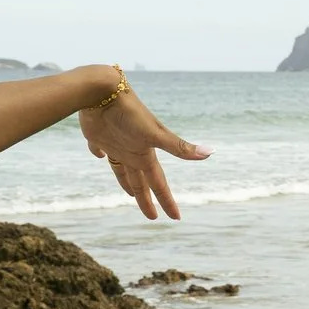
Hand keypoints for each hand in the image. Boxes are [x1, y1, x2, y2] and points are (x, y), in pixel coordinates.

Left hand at [80, 76, 208, 219]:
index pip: (158, 183)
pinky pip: (98, 149)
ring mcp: (115, 143)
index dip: (167, 201)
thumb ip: (179, 147)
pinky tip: (97, 155)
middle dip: (146, 199)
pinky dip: (98, 154)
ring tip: (130, 193)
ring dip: (126, 181)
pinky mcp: (97, 136)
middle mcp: (133, 150)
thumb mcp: (155, 134)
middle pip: (141, 181)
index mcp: (146, 153)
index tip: (175, 218)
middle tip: (153, 217)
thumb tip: (210, 153)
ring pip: (121, 168)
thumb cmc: (130, 112)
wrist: (102, 91)